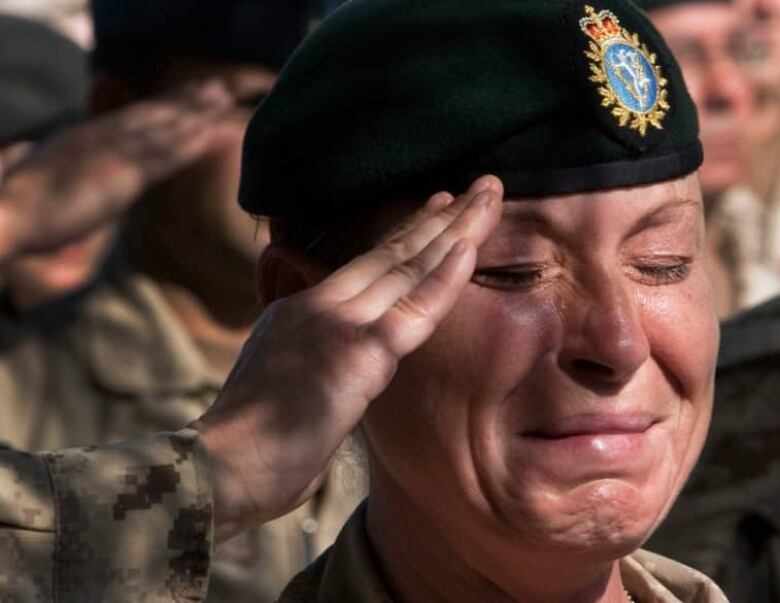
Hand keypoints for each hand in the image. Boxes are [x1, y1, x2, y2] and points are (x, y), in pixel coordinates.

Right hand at [0, 80, 232, 259]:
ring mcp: (113, 153)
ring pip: (163, 128)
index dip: (164, 104)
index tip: (189, 94)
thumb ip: (84, 166)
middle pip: (154, 114)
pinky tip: (210, 133)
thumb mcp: (60, 173)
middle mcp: (103, 136)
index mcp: (88, 136)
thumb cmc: (30, 204)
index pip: (134, 115)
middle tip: (218, 88)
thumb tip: (98, 171)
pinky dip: (188, 143)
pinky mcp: (120, 175)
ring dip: (196, 113)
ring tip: (224, 100)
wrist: (10, 212)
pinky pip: (162, 156)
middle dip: (187, 100)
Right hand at [193, 175, 503, 543]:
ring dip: (454, 229)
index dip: (407, 234)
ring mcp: (339, 323)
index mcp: (302, 313)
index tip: (439, 206)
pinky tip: (468, 245)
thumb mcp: (282, 390)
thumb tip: (338, 380)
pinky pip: (415, 309)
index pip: (367, 266)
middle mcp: (321, 306)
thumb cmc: (249, 444)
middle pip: (394, 253)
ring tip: (487, 193)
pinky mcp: (358, 351)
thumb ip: (315, 368)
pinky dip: (444, 276)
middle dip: (441, 217)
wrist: (220, 464)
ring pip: (409, 266)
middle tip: (480, 185)